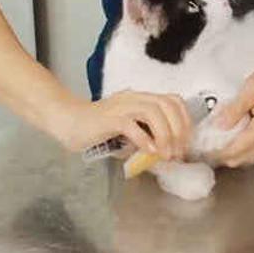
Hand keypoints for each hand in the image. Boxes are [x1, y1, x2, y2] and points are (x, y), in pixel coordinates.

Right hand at [57, 90, 192, 159]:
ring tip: (166, 155)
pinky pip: (131, 124)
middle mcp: (134, 98)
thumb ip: (145, 135)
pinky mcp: (108, 118)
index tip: (186, 142)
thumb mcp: (127, 131)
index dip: (184, 120)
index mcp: (141, 98)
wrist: (67, 121)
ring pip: (153, 111)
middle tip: (178, 152)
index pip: (173, 100)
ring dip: (165, 134)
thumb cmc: (97, 128)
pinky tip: (149, 151)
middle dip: (178, 129)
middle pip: (167, 104)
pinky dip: (144, 138)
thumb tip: (164, 152)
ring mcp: (121, 106)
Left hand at [213, 61, 253, 166]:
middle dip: (220, 154)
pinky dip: (239, 147)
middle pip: (239, 159)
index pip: (235, 151)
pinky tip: (229, 135)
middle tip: (203, 143)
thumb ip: (235, 109)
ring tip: (213, 140)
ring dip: (229, 151)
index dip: (215, 152)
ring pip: (245, 157)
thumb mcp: (252, 88)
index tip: (199, 148)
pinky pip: (251, 150)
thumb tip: (218, 126)